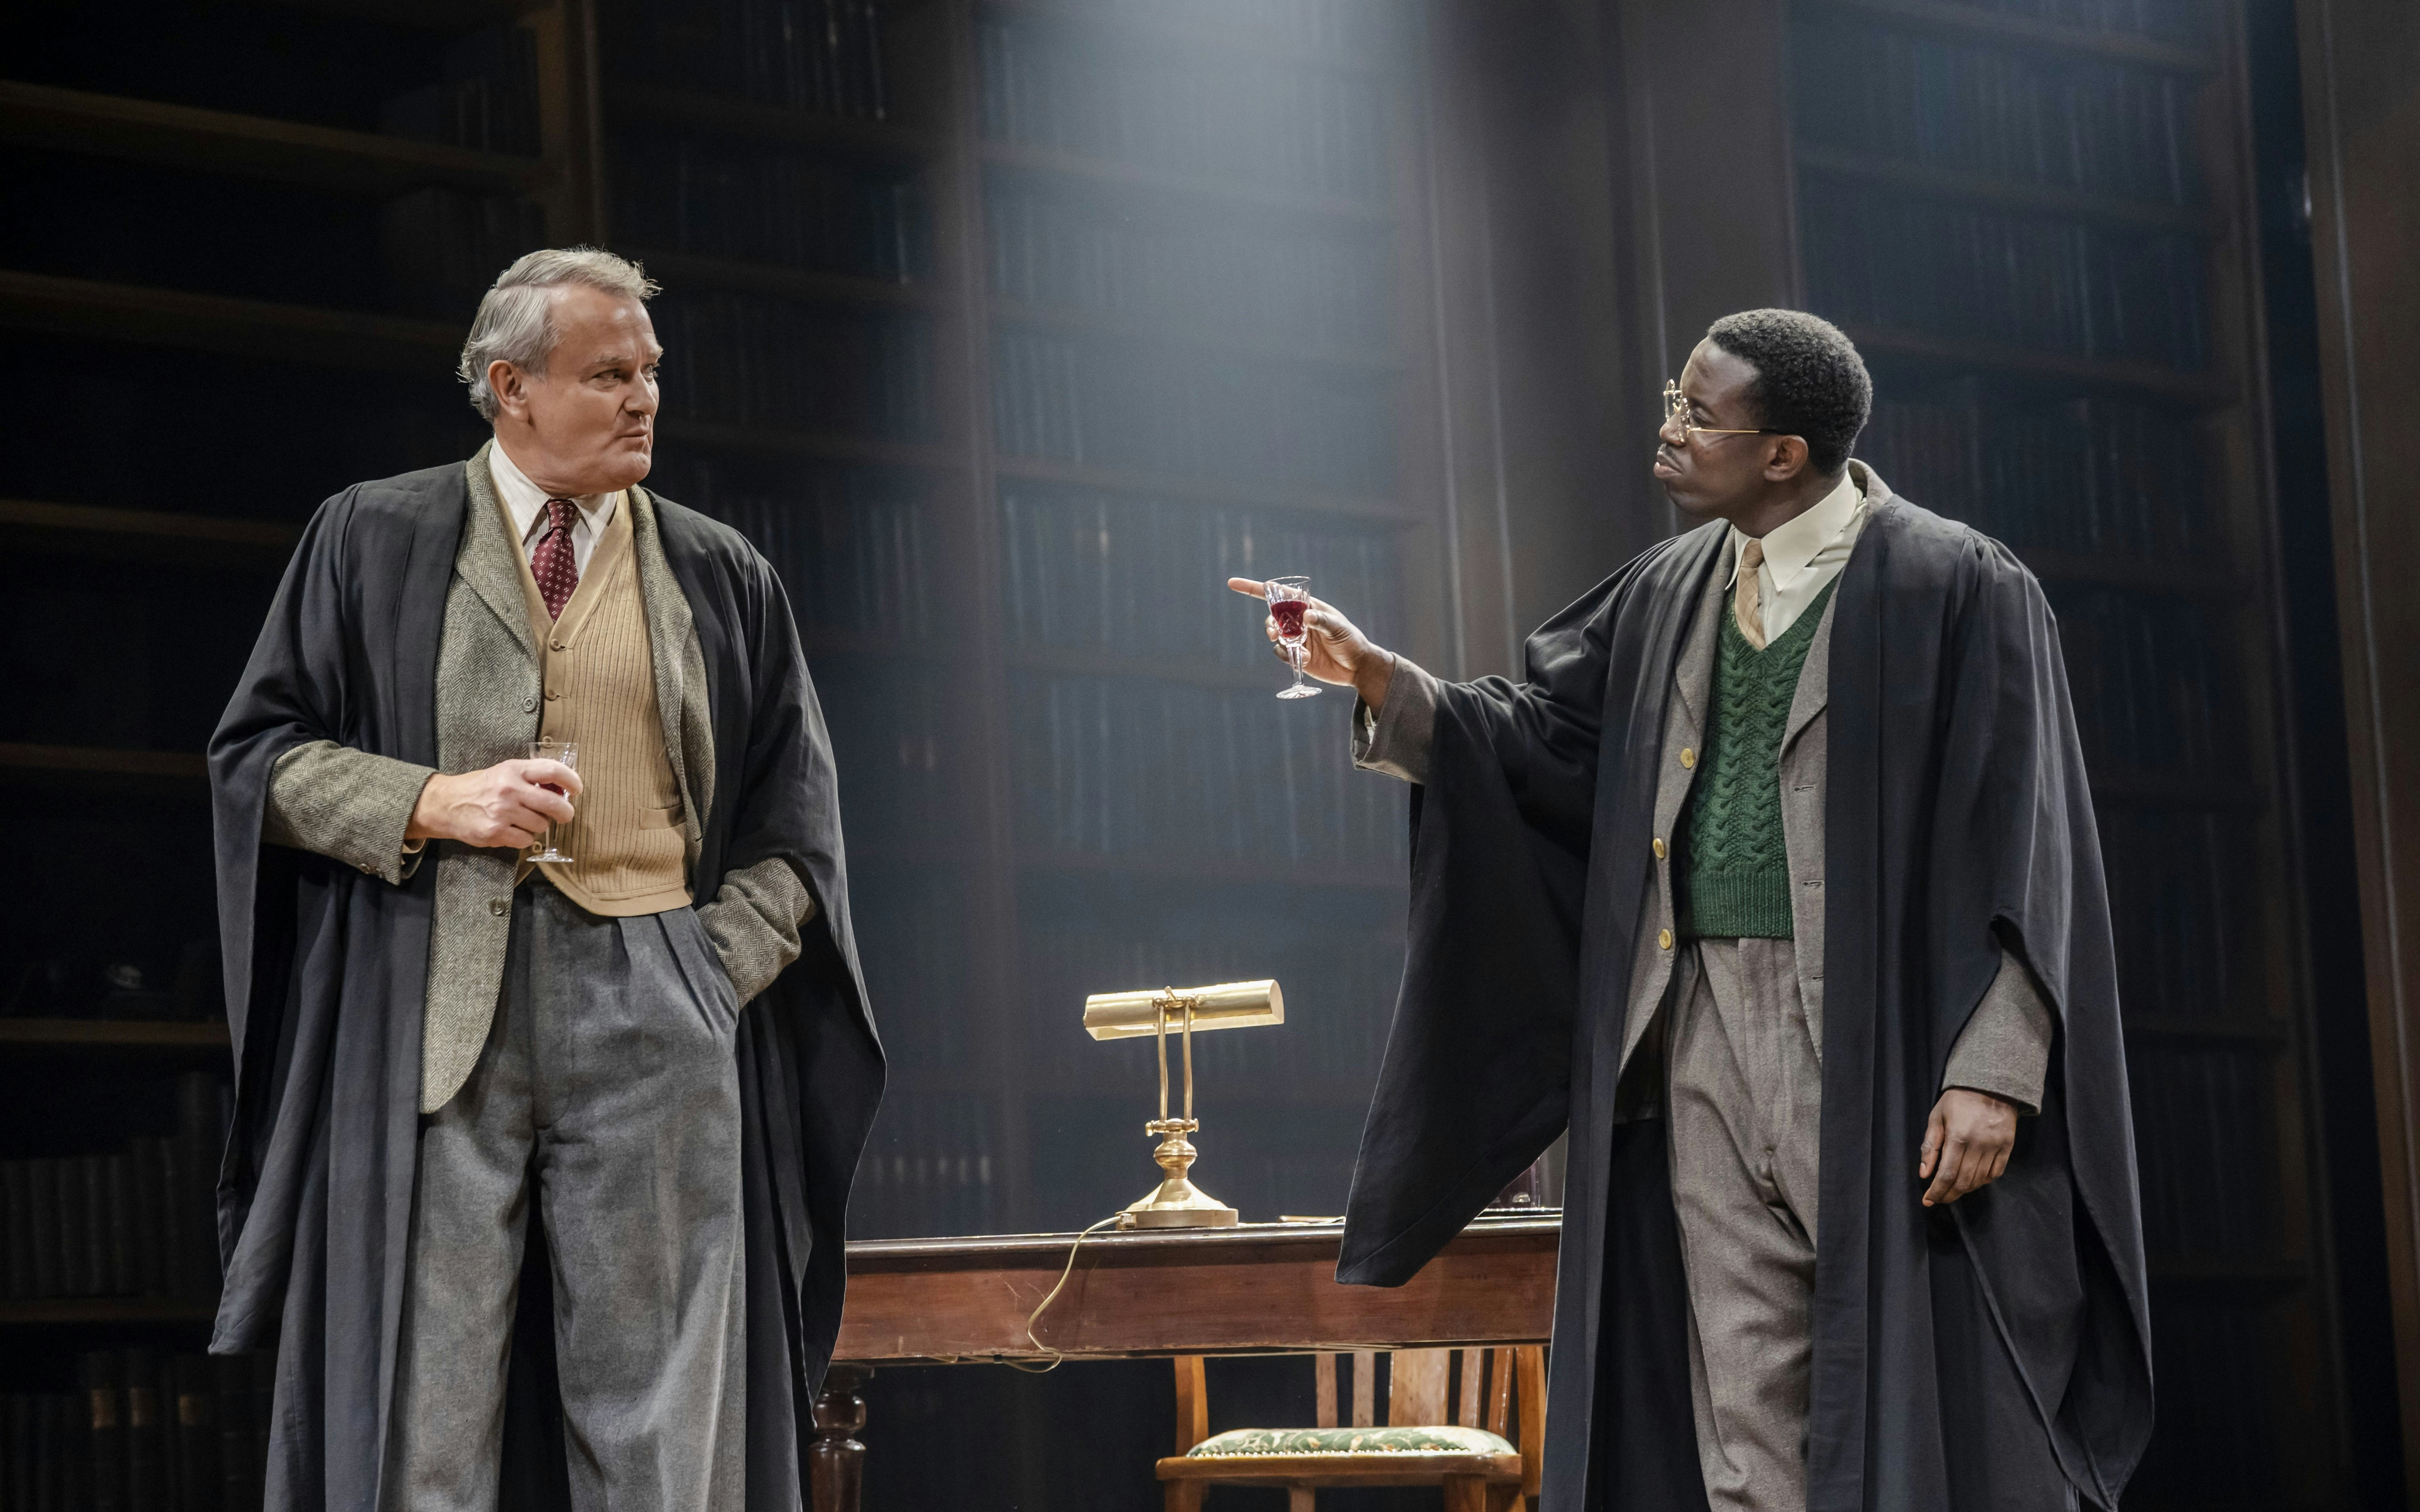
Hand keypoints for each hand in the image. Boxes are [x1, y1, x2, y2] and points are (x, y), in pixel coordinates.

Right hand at [406, 759, 581, 849]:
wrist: (448, 804)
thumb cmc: (482, 787)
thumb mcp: (505, 772)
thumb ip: (532, 778)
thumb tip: (563, 789)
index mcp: (513, 770)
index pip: (552, 770)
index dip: (571, 780)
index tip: (577, 789)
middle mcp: (509, 789)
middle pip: (553, 803)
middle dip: (565, 812)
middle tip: (565, 814)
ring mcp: (502, 812)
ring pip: (541, 825)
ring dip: (538, 825)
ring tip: (524, 819)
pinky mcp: (495, 832)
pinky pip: (525, 840)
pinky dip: (523, 838)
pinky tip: (512, 830)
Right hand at [1227, 578, 1396, 707]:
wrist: (1357, 668)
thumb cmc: (1352, 642)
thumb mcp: (1339, 629)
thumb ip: (1322, 621)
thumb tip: (1306, 616)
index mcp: (1308, 606)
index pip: (1278, 594)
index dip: (1254, 588)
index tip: (1233, 583)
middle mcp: (1299, 620)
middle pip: (1272, 616)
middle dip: (1269, 623)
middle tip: (1274, 633)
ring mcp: (1296, 637)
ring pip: (1274, 635)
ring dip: (1279, 641)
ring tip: (1297, 648)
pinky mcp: (1296, 654)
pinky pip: (1280, 652)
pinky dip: (1287, 655)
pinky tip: (1303, 659)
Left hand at [1918, 1088, 2018, 1205]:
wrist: (1991, 1084)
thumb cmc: (1959, 1100)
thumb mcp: (1937, 1117)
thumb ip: (1930, 1146)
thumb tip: (1924, 1173)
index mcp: (1958, 1137)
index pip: (1946, 1175)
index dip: (1937, 1192)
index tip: (1928, 1200)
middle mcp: (1978, 1145)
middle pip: (1963, 1182)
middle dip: (1948, 1194)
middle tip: (1939, 1198)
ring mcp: (1995, 1146)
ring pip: (1979, 1180)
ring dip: (1964, 1189)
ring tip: (1952, 1190)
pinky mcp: (2008, 1146)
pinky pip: (1996, 1173)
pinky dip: (1983, 1181)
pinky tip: (1973, 1181)